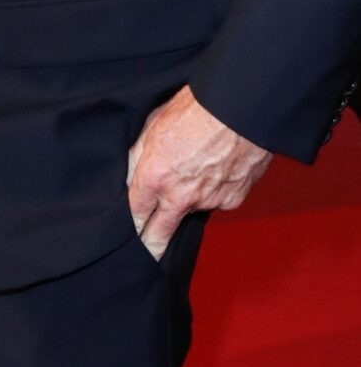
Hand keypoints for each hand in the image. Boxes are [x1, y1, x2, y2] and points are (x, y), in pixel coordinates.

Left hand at [126, 85, 270, 258]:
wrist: (239, 108)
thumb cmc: (194, 109)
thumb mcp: (152, 125)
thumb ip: (138, 156)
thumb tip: (129, 175)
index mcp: (154, 177)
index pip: (135, 215)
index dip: (130, 227)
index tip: (127, 239)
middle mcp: (180, 196)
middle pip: (160, 233)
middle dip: (151, 247)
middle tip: (145, 258)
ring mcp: (209, 201)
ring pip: (191, 209)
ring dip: (189, 199)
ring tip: (194, 168)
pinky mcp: (232, 200)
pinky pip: (216, 200)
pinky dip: (213, 190)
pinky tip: (215, 167)